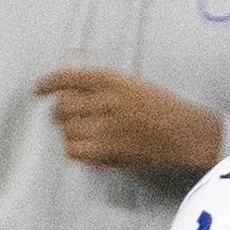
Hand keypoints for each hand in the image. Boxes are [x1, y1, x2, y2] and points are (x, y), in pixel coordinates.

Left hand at [35, 68, 225, 180]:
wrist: (191, 137)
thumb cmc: (168, 111)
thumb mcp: (137, 87)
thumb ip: (106, 85)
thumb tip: (74, 79)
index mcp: (113, 80)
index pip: (68, 77)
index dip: (49, 84)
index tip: (38, 90)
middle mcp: (106, 101)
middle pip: (62, 107)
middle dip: (62, 114)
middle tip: (70, 119)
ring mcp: (106, 127)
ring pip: (67, 132)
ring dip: (71, 135)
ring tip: (86, 137)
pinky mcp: (109, 151)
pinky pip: (76, 151)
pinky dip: (79, 152)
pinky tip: (92, 151)